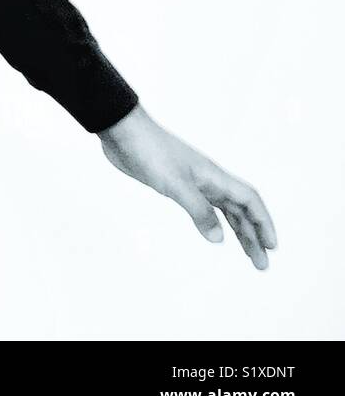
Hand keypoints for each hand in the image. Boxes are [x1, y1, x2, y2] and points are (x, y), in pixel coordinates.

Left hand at [97, 104, 277, 269]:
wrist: (123, 131)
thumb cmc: (149, 151)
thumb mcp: (175, 184)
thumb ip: (198, 210)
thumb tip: (219, 238)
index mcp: (214, 176)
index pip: (250, 200)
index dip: (264, 223)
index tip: (272, 247)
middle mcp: (209, 179)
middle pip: (241, 210)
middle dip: (254, 236)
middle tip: (262, 264)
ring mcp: (193, 182)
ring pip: (225, 210)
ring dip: (238, 231)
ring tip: (248, 254)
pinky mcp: (176, 184)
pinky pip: (204, 207)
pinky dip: (214, 221)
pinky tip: (214, 233)